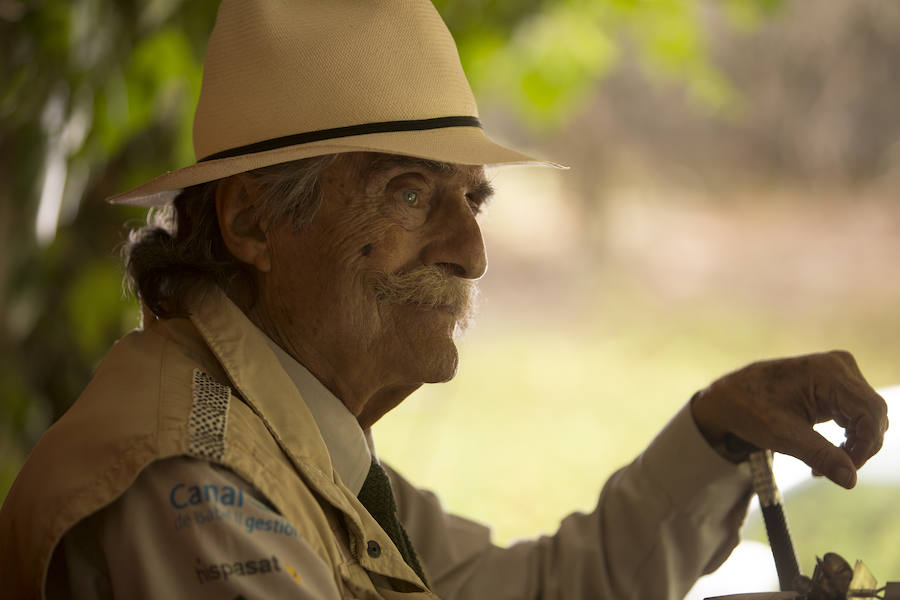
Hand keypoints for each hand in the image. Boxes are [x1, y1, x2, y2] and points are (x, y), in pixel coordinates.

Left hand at [691, 350, 888, 488]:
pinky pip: (857, 412)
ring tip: (822, 463)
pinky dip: (848, 434)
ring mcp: (840, 372)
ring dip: (854, 443)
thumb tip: (852, 480)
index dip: (865, 446)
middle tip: (827, 469)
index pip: (871, 413)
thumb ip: (821, 455)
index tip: (846, 469)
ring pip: (869, 416)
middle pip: (873, 414)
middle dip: (859, 447)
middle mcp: (840, 366)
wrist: (730, 395)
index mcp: (828, 373)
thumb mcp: (784, 435)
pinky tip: (828, 450)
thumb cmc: (750, 409)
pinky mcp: (837, 382)